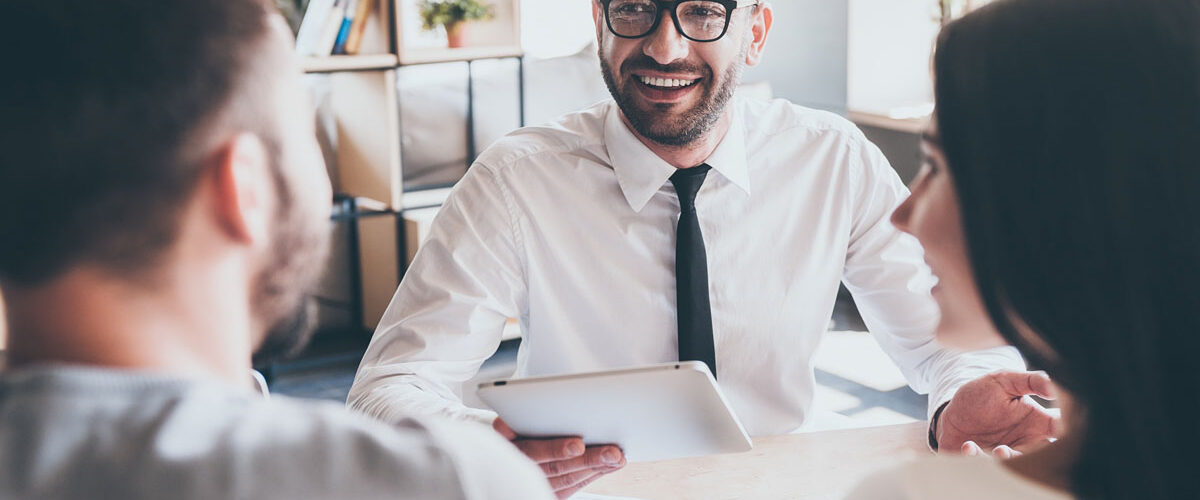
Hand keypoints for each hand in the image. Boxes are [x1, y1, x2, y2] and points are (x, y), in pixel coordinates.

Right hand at [494, 418, 625, 498]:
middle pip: (557, 468)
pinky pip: (573, 486)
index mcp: (508, 450)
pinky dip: (593, 474)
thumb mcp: (504, 425)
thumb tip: (503, 425)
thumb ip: (507, 425)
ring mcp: (536, 483)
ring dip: (597, 468)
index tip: (579, 445)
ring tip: (618, 457)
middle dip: (588, 459)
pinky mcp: (549, 491)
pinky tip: (610, 466)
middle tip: (612, 452)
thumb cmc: (512, 430)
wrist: (505, 453)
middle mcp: (522, 471)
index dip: (556, 449)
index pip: (532, 451)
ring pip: (568, 479)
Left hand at [936, 371, 1061, 455]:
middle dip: (1038, 456)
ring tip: (998, 450)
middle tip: (1024, 445)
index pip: (1062, 428)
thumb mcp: (1004, 380)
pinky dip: (976, 457)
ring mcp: (1006, 454)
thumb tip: (1053, 384)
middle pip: (1044, 455)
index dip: (1067, 429)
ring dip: (1009, 460)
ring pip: (1016, 464)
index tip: (1059, 427)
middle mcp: (1026, 442)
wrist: (951, 410)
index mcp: (1038, 423)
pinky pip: (984, 466)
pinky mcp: (983, 461)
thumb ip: (1030, 381)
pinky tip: (968, 445)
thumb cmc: (982, 394)